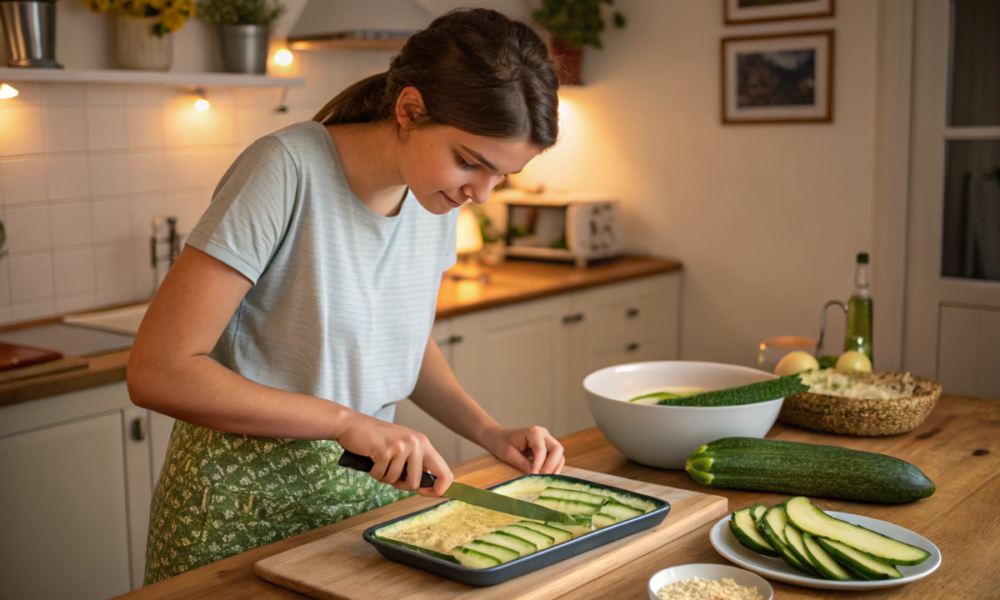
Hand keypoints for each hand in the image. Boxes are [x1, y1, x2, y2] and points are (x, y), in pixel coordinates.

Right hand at [336, 411, 453, 497]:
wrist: (352, 424)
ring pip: (396, 481)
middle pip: (416, 483)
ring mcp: (402, 446)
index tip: (426, 493)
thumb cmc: (377, 439)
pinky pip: (381, 476)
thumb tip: (428, 487)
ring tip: (378, 460)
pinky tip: (371, 458)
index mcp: (424, 443)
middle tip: (390, 473)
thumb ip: (417, 463)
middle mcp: (417, 443)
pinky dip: (374, 472)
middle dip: (401, 485)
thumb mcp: (404, 447)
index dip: (438, 489)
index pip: (445, 472)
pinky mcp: (386, 450)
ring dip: (384, 476)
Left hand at [479, 425, 564, 474]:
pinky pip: (555, 457)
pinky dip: (552, 467)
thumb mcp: (509, 455)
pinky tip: (545, 476)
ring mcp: (546, 440)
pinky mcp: (547, 447)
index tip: (534, 475)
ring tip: (544, 479)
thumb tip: (536, 476)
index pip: (541, 449)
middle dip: (551, 465)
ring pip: (559, 454)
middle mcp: (543, 434)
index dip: (539, 464)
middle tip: (542, 478)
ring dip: (554, 467)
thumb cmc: (501, 443)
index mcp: (533, 432)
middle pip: (557, 449)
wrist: (498, 437)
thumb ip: (523, 464)